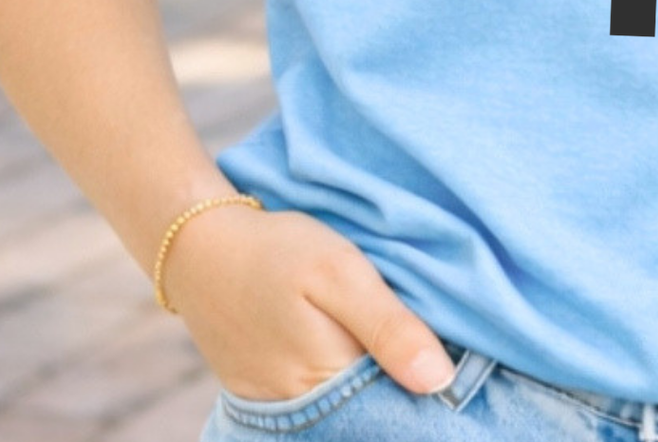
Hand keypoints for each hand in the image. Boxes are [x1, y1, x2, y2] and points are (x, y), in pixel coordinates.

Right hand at [160, 200, 456, 400]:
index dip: (428, 388)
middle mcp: (303, 410)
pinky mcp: (265, 395)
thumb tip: (440, 382)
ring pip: (347, 406)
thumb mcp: (340, 272)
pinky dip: (341, 380)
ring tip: (394, 345)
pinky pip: (318, 400)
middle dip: (401, 386)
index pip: (396, 409)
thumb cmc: (276, 252)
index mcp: (329, 382)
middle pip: (371, 411)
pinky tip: (356, 352)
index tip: (457, 366)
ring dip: (373, 382)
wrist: (199, 246)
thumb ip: (390, 328)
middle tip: (430, 347)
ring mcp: (279, 408)